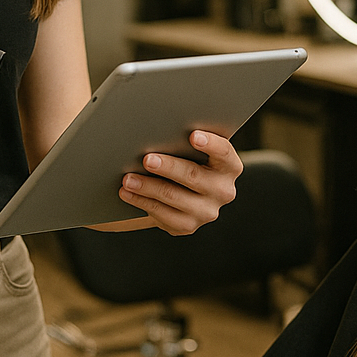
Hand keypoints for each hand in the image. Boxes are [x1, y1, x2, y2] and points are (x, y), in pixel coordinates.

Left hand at [118, 130, 243, 235]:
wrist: (183, 192)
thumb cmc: (187, 160)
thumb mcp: (193, 151)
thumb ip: (185, 142)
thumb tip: (158, 131)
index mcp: (229, 166)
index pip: (224, 153)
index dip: (211, 144)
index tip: (193, 135)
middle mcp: (223, 191)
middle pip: (193, 176)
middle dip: (168, 167)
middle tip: (147, 159)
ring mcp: (206, 211)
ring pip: (173, 197)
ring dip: (147, 187)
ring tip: (128, 179)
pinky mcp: (188, 225)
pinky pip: (162, 214)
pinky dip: (142, 201)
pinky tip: (127, 193)